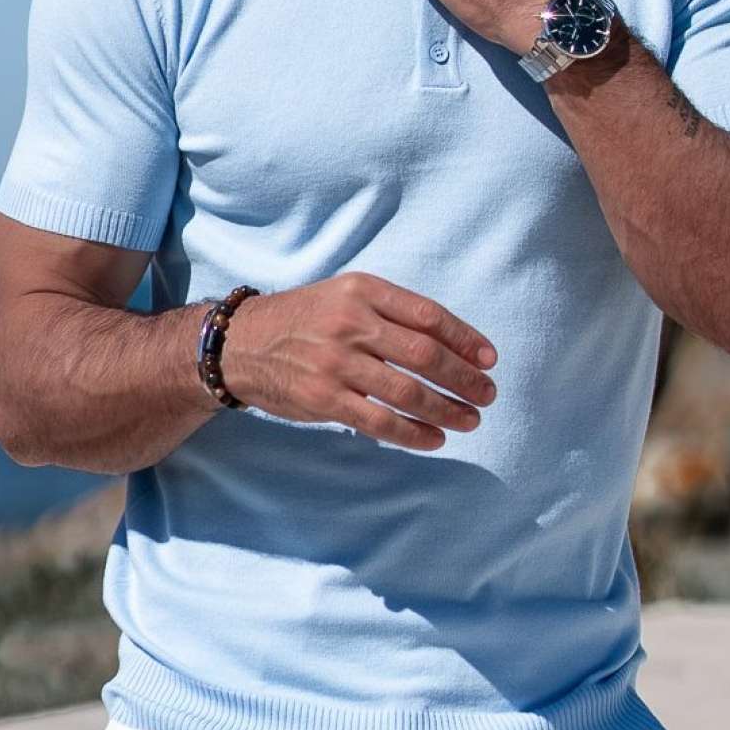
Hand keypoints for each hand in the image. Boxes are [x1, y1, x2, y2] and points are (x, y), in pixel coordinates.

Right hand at [216, 273, 497, 449]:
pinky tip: (434, 439)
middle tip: (488, 395)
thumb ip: (391, 312)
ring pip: (408, 391)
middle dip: (465, 378)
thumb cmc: (304, 319)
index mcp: (363, 290)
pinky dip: (414, 434)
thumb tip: (452, 344)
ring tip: (470, 420)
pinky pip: (380, 422)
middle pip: (426, 354)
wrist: (240, 343)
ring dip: (448, 409)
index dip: (466, 339)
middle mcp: (351, 322)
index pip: (429, 315)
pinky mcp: (324, 398)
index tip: (489, 359)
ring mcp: (337, 362)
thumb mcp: (344, 295)